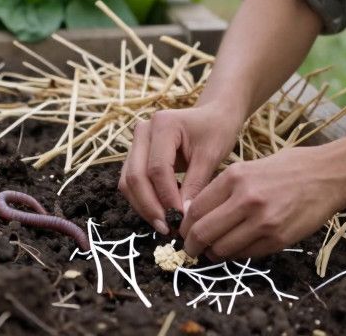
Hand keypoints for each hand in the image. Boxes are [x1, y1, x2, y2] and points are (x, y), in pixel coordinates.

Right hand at [119, 104, 242, 234]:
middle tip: (168, 229)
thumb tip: (184, 216)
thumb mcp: (211, 156)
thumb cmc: (216, 131)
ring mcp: (136, 142)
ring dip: (143, 206)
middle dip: (150, 206)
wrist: (213, 116)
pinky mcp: (136, 154)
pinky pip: (132, 181)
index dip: (167, 197)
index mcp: (163, 125)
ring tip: (165, 225)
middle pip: (135, 176)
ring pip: (128, 181)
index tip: (181, 218)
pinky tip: (161, 213)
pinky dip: (143, 200)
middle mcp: (143, 131)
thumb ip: (196, 185)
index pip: (157, 169)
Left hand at [180, 145, 345, 260]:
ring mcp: (262, 221)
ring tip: (213, 252)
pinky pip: (245, 254)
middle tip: (190, 250)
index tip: (183, 232)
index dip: (183, 226)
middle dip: (191, 246)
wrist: (328, 176)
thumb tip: (197, 213)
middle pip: (202, 232)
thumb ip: (224, 188)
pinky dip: (235, 255)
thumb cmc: (288, 168)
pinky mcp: (277, 238)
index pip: (194, 209)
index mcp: (235, 177)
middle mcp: (245, 199)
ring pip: (221, 248)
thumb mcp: (250, 167)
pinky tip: (236, 248)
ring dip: (212, 254)